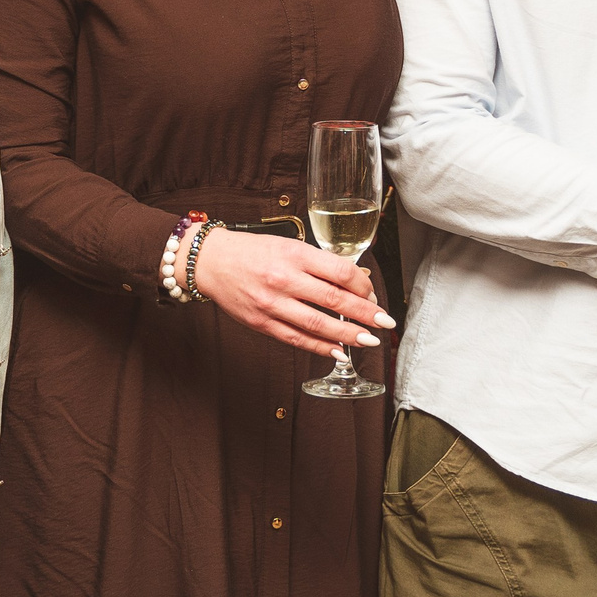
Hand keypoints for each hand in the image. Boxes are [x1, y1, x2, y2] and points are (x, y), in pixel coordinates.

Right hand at [190, 227, 395, 360]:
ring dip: (348, 335)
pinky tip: (338, 351)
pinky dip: (320, 347)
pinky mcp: (261, 323)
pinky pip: (296, 338)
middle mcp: (284, 278)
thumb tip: (354, 280)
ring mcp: (272, 303)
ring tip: (368, 340)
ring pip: (318, 323)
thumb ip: (319, 263)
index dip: (363, 286)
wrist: (211, 261)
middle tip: (385, 323)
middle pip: (334, 299)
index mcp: (294, 254)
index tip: (372, 294)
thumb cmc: (253, 251)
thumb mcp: (288, 245)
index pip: (340, 272)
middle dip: (364, 314)